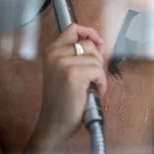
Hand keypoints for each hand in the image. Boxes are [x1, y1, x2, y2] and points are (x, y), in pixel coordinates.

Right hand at [35, 23, 106, 146]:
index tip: (98, 42)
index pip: (73, 28)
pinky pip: (99, 71)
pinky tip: (95, 93)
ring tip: (92, 87)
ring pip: (96, 58)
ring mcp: (63, 63)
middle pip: (88, 44)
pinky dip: (102, 83)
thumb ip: (76, 54)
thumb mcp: (63, 70)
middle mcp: (54, 54)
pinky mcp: (74, 75)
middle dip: (97, 59)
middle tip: (93, 76)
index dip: (89, 32)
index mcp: (51, 51)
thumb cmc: (62, 100)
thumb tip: (99, 43)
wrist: (54, 125)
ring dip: (99, 74)